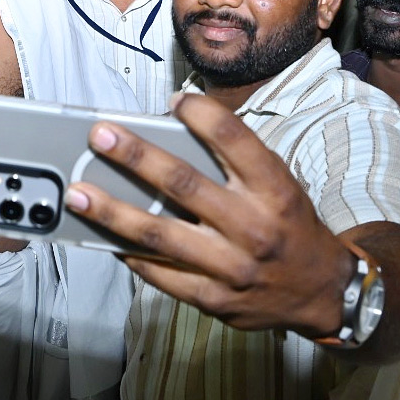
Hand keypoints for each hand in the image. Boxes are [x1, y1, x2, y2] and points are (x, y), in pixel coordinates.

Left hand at [62, 93, 350, 337]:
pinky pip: (160, 273)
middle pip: (183, 184)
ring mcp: (231, 267)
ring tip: (78, 193)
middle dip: (135, 157)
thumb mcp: (278, 188)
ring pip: (159, 234)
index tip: (173, 100)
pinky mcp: (212, 298)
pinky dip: (127, 252)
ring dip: (111, 211)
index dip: (203, 115)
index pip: (236, 141)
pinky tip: (101, 235)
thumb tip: (167, 137)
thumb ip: (233, 166)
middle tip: (99, 136)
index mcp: (274, 191)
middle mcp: (253, 227)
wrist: (322, 294)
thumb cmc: (288, 228)